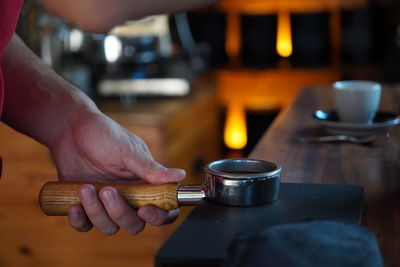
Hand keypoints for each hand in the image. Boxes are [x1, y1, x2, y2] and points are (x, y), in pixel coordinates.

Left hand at [49, 112, 185, 234]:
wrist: (70, 129)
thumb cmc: (103, 134)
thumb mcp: (128, 151)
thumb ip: (151, 168)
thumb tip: (180, 176)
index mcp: (146, 184)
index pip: (163, 209)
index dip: (158, 216)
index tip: (144, 209)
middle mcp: (129, 197)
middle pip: (134, 224)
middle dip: (119, 212)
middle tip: (107, 191)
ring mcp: (107, 204)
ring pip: (109, 227)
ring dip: (97, 213)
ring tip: (85, 188)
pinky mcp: (86, 206)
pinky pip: (85, 226)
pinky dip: (79, 220)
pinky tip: (73, 205)